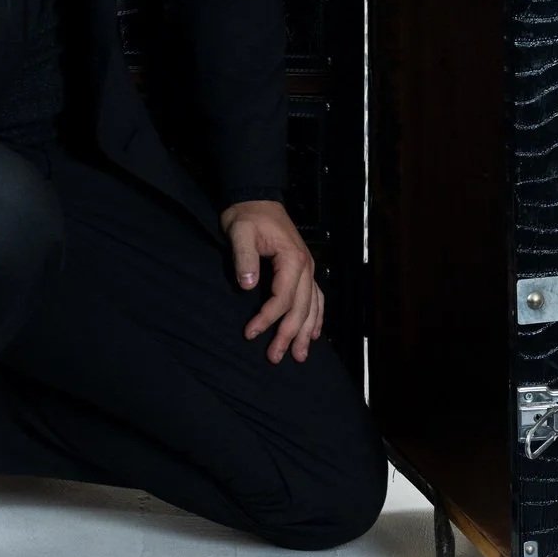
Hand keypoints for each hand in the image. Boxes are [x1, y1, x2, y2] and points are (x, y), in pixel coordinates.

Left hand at [220, 199, 323, 362]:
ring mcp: (308, 269)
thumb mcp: (240, 231)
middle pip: (300, 308)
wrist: (257, 199)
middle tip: (274, 357)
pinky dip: (317, 317)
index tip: (250, 333)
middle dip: (288, 334)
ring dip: (305, 332)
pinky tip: (315, 333)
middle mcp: (306, 266)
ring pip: (312, 307)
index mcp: (292, 258)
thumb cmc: (248, 216)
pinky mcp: (304, 270)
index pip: (283, 297)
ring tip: (299, 356)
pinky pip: (316, 298)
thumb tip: (247, 285)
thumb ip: (243, 257)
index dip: (268, 318)